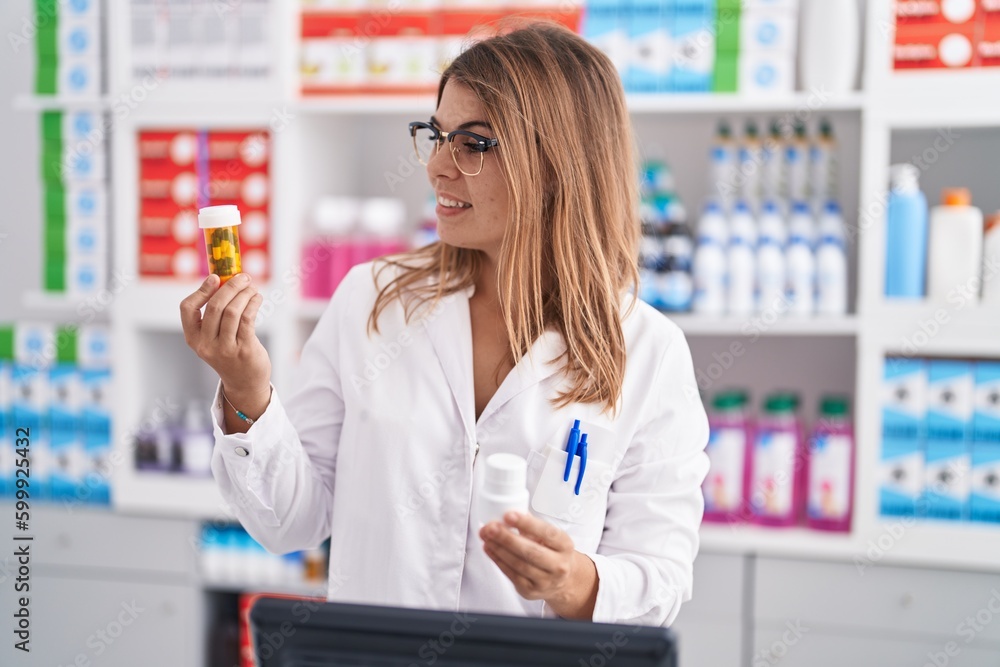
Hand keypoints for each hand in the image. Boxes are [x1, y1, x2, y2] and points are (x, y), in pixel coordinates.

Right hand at [180, 273, 271, 413]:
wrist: (244, 383)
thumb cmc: (230, 353)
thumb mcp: (214, 338)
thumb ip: (215, 315)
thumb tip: (226, 280)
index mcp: (193, 338)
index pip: (187, 309)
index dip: (201, 290)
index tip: (215, 277)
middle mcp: (206, 344)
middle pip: (215, 306)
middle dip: (230, 286)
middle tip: (243, 277)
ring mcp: (225, 349)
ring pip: (232, 311)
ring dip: (244, 294)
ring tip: (252, 287)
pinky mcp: (244, 350)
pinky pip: (248, 319)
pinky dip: (253, 304)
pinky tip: (257, 298)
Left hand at [480, 511, 597, 619]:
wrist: (561, 580)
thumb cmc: (553, 553)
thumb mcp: (549, 537)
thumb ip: (531, 526)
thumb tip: (507, 516)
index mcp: (565, 546)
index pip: (547, 532)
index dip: (527, 523)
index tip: (509, 515)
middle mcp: (558, 565)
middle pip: (530, 551)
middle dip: (507, 538)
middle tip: (492, 527)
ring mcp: (545, 581)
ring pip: (518, 564)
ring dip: (498, 548)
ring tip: (487, 536)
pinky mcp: (530, 591)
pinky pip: (511, 574)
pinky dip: (497, 560)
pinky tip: (490, 548)